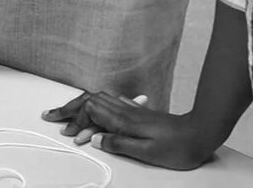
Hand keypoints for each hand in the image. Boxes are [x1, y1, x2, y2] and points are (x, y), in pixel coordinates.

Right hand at [42, 92, 217, 170]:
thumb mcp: (148, 152)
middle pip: (89, 101)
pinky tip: (96, 105)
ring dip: (79, 105)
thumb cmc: (178, 147)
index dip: (75, 121)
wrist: (202, 133)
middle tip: (51, 115)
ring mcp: (132, 110)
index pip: (90, 113)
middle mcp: (125, 111)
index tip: (65, 132)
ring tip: (66, 112)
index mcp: (124, 121)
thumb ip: (120, 144)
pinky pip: (110, 102)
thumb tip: (95, 140)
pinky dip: (96, 104)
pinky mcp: (140, 112)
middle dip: (68, 108)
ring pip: (98, 99)